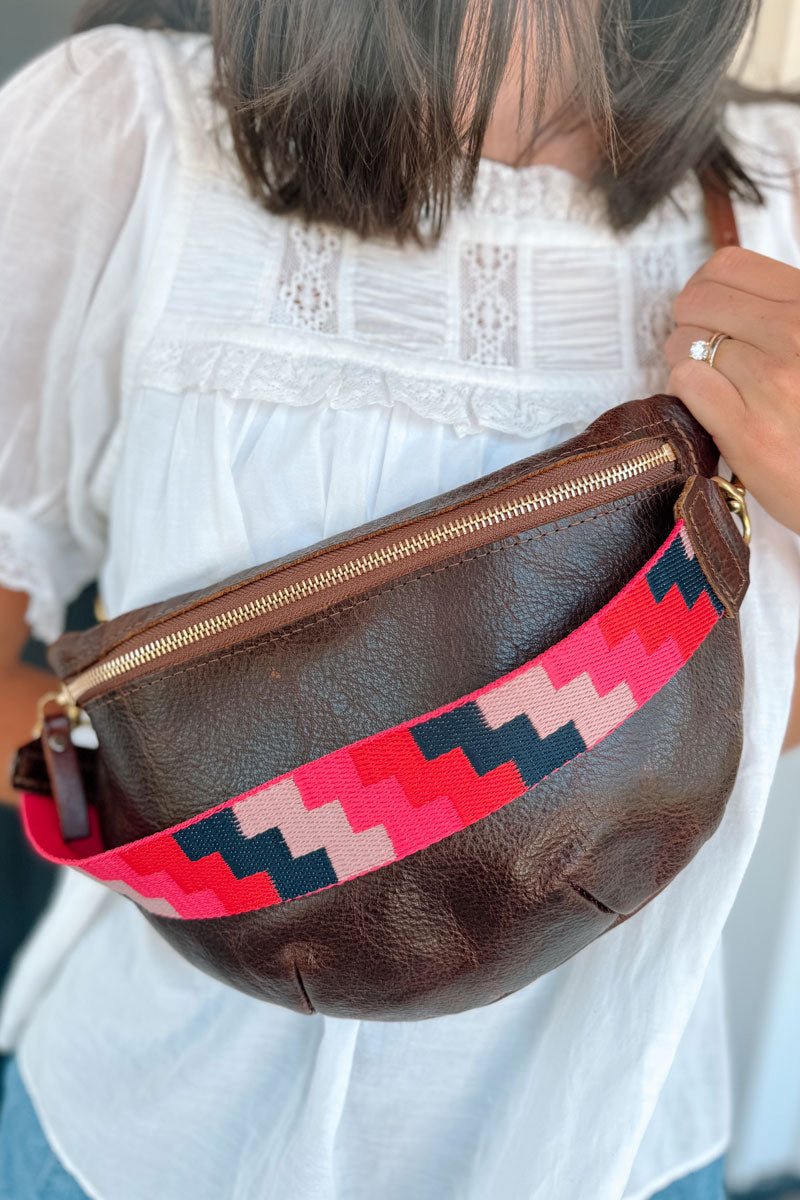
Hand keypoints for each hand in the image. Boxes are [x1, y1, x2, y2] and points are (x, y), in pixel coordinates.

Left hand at [665, 245, 799, 535]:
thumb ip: (785, 314)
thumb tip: (729, 295)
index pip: (728, 266)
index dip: (706, 289)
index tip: (710, 313)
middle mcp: (795, 333)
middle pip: (696, 300)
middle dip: (688, 325)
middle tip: (702, 353)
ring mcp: (772, 380)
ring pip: (683, 343)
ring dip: (685, 363)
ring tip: (712, 385)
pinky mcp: (750, 430)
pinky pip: (686, 383)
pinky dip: (687, 394)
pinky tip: (711, 409)